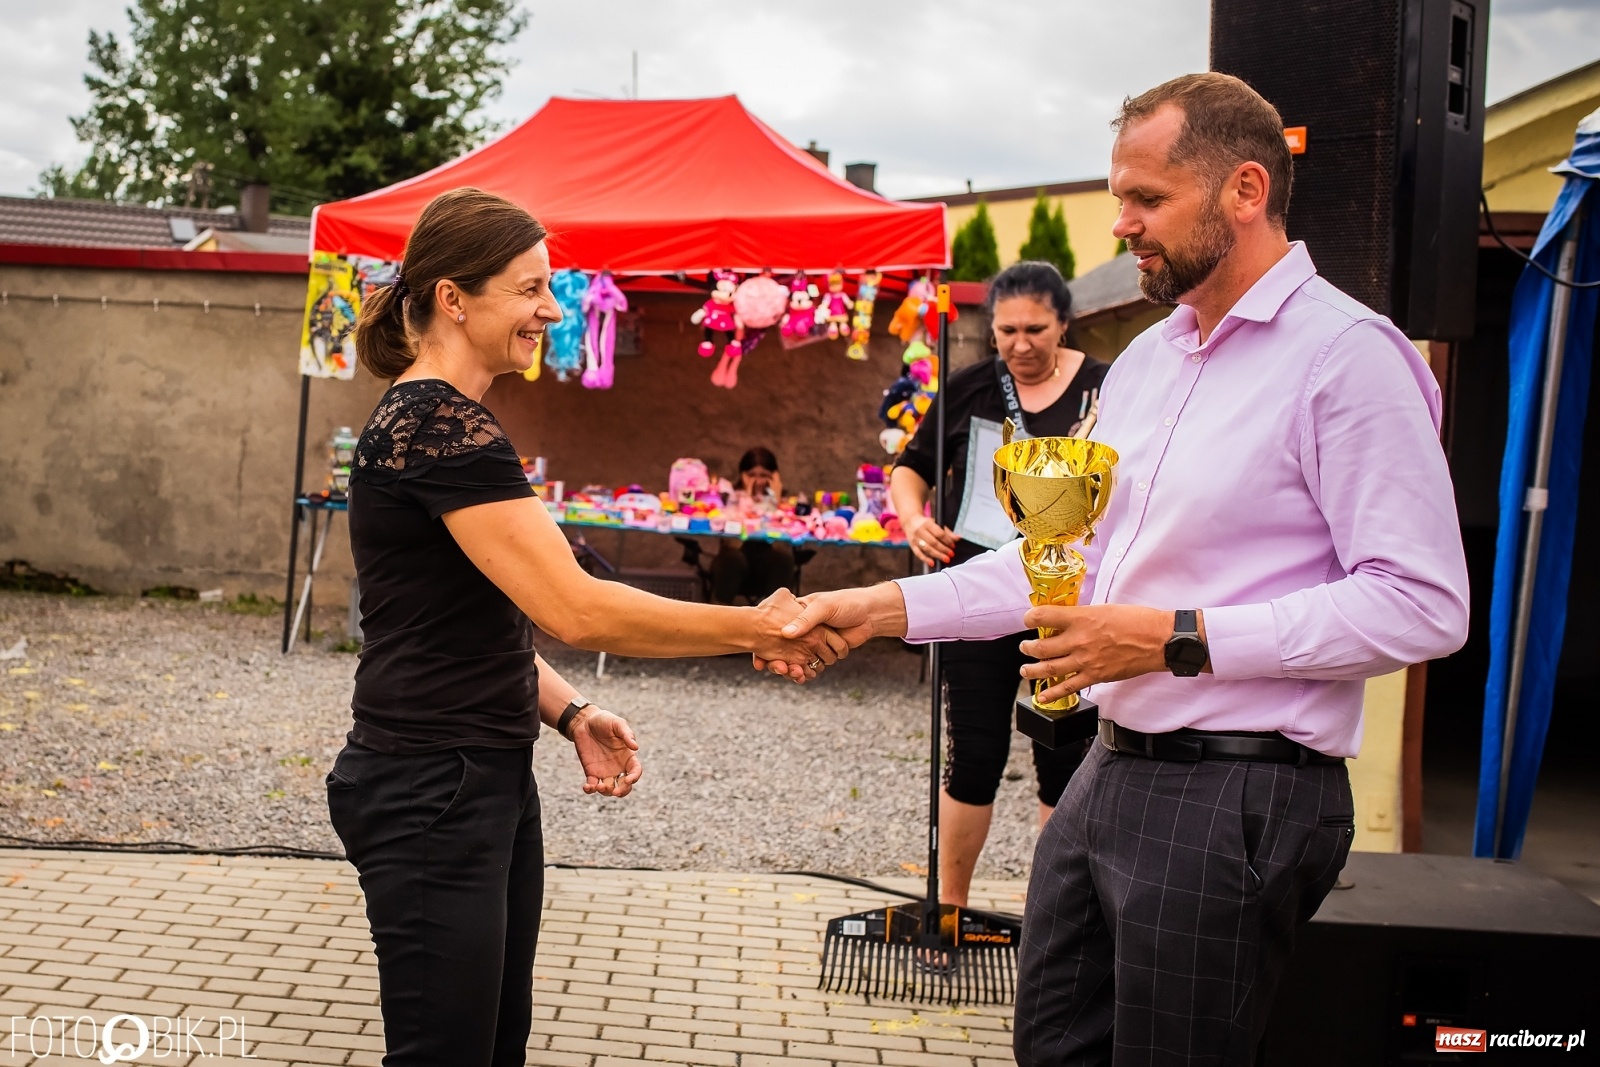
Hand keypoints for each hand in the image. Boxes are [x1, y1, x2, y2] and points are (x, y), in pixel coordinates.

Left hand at [569, 707, 642, 796]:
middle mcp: (618, 766)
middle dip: (622, 791)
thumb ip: (627, 734)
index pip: (635, 771)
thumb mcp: (617, 723)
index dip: (634, 777)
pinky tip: (587, 787)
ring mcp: (604, 771)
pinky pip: (592, 785)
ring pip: (609, 789)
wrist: (584, 722)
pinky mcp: (591, 772)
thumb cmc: (604, 720)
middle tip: (616, 792)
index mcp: (627, 756)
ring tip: (598, 786)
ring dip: (606, 792)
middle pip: (625, 785)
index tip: (629, 780)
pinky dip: (590, 790)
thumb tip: (636, 747)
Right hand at [753, 584, 905, 677]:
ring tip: (790, 674)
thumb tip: (786, 633)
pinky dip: (805, 673)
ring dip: (791, 669)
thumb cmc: (845, 604)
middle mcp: (802, 630)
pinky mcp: (823, 653)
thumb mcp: (824, 608)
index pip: (774, 629)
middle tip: (776, 668)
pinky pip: (810, 666)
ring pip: (795, 660)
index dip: (765, 644)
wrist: (870, 614)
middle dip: (777, 661)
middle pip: (781, 649)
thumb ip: (806, 620)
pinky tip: (801, 677)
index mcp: (797, 614)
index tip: (759, 657)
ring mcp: (812, 643)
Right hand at [903, 514, 957, 566]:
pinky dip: (925, 559)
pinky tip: (932, 563)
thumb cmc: (926, 523)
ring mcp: (915, 539)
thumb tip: (958, 538)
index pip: (939, 533)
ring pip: (927, 548)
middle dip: (943, 549)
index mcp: (927, 523)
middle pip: (933, 542)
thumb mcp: (936, 523)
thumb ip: (947, 531)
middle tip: (951, 554)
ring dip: (937, 555)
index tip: (953, 545)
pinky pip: (918, 554)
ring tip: (946, 559)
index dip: (947, 540)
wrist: (910, 521)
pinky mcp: (912, 545)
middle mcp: (920, 531)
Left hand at [1018, 604, 1177, 702]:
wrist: (1158, 640)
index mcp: (1081, 618)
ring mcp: (1085, 660)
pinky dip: (1051, 694)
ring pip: (1048, 668)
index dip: (1030, 618)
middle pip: (1040, 646)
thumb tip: (1066, 620)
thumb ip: (1082, 616)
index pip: (1043, 616)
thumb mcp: (1104, 609)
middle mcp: (1079, 639)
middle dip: (1027, 647)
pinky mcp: (1095, 676)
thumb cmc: (1136, 621)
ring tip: (1025, 669)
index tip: (1028, 620)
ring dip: (1032, 670)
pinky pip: (1067, 687)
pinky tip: (1041, 697)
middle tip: (1025, 647)